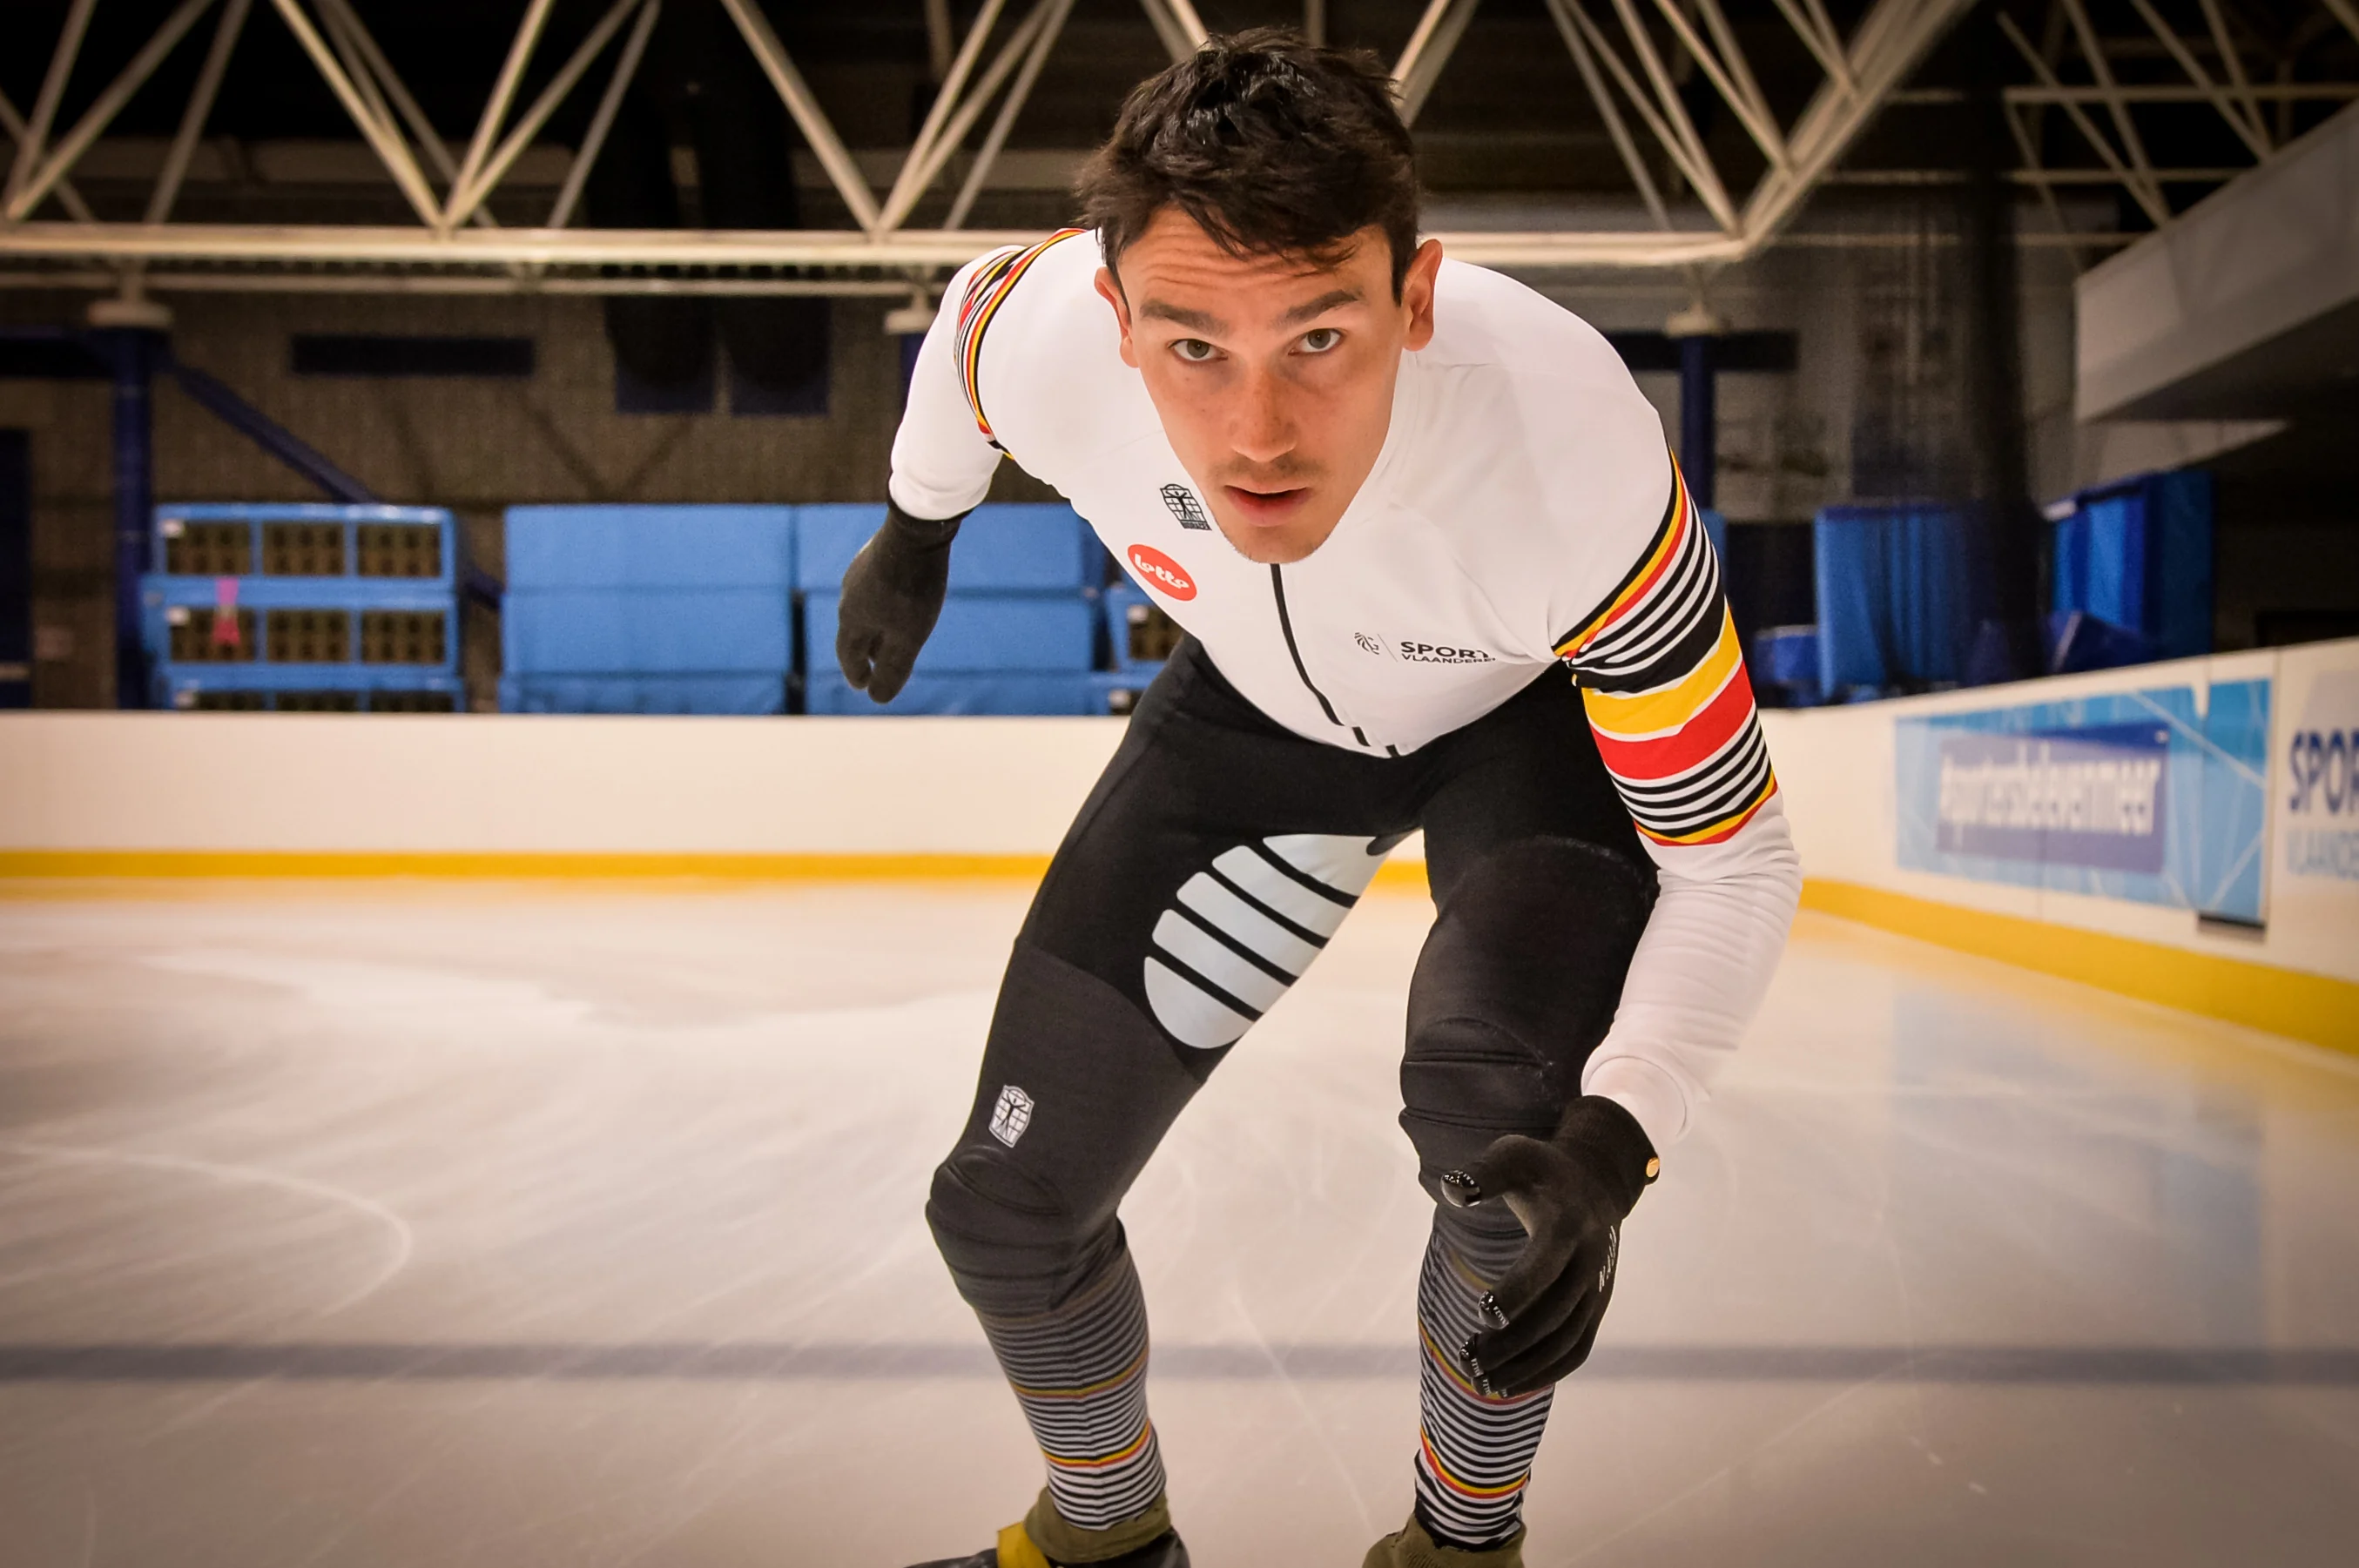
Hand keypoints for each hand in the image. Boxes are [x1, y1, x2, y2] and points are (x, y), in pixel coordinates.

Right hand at [836, 501, 965, 700]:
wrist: (915, 530)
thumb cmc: (913, 590)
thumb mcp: (908, 638)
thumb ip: (893, 669)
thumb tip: (877, 700)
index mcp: (852, 619)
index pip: (848, 655)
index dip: (856, 673)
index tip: (862, 685)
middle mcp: (848, 597)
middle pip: (853, 632)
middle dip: (864, 653)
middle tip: (873, 666)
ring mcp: (858, 574)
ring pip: (862, 609)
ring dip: (872, 628)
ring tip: (885, 636)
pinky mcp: (872, 557)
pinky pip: (872, 590)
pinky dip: (880, 606)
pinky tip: (894, 600)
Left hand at [1440, 1096, 1657, 1396]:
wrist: (1597, 1181)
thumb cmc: (1542, 1169)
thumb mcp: (1513, 1155)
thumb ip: (1483, 1174)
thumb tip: (1454, 1191)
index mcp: (1569, 1225)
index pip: (1546, 1267)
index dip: (1517, 1293)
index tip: (1481, 1313)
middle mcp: (1589, 1262)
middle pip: (1556, 1314)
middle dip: (1512, 1343)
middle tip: (1468, 1359)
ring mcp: (1598, 1288)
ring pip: (1567, 1341)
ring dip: (1526, 1367)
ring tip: (1481, 1382)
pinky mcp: (1597, 1306)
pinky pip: (1577, 1349)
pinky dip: (1548, 1372)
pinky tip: (1510, 1385)